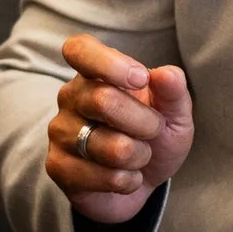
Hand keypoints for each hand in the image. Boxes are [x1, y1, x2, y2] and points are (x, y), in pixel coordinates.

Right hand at [45, 34, 193, 224]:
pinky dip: (128, 180)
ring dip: (139, 155)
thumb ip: (174, 91)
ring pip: (110, 146)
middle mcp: (70, 97)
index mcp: (94, 73)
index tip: (140, 80)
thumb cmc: (154, 138)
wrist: (140, 182)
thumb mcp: (174, 114)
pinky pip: (103, 176)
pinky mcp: (58, 167)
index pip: (79, 49)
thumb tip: (167, 74)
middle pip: (104, 101)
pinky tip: (125, 177)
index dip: (109, 63)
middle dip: (145, 123)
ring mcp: (60, 132)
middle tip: (153, 131)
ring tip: (138, 156)